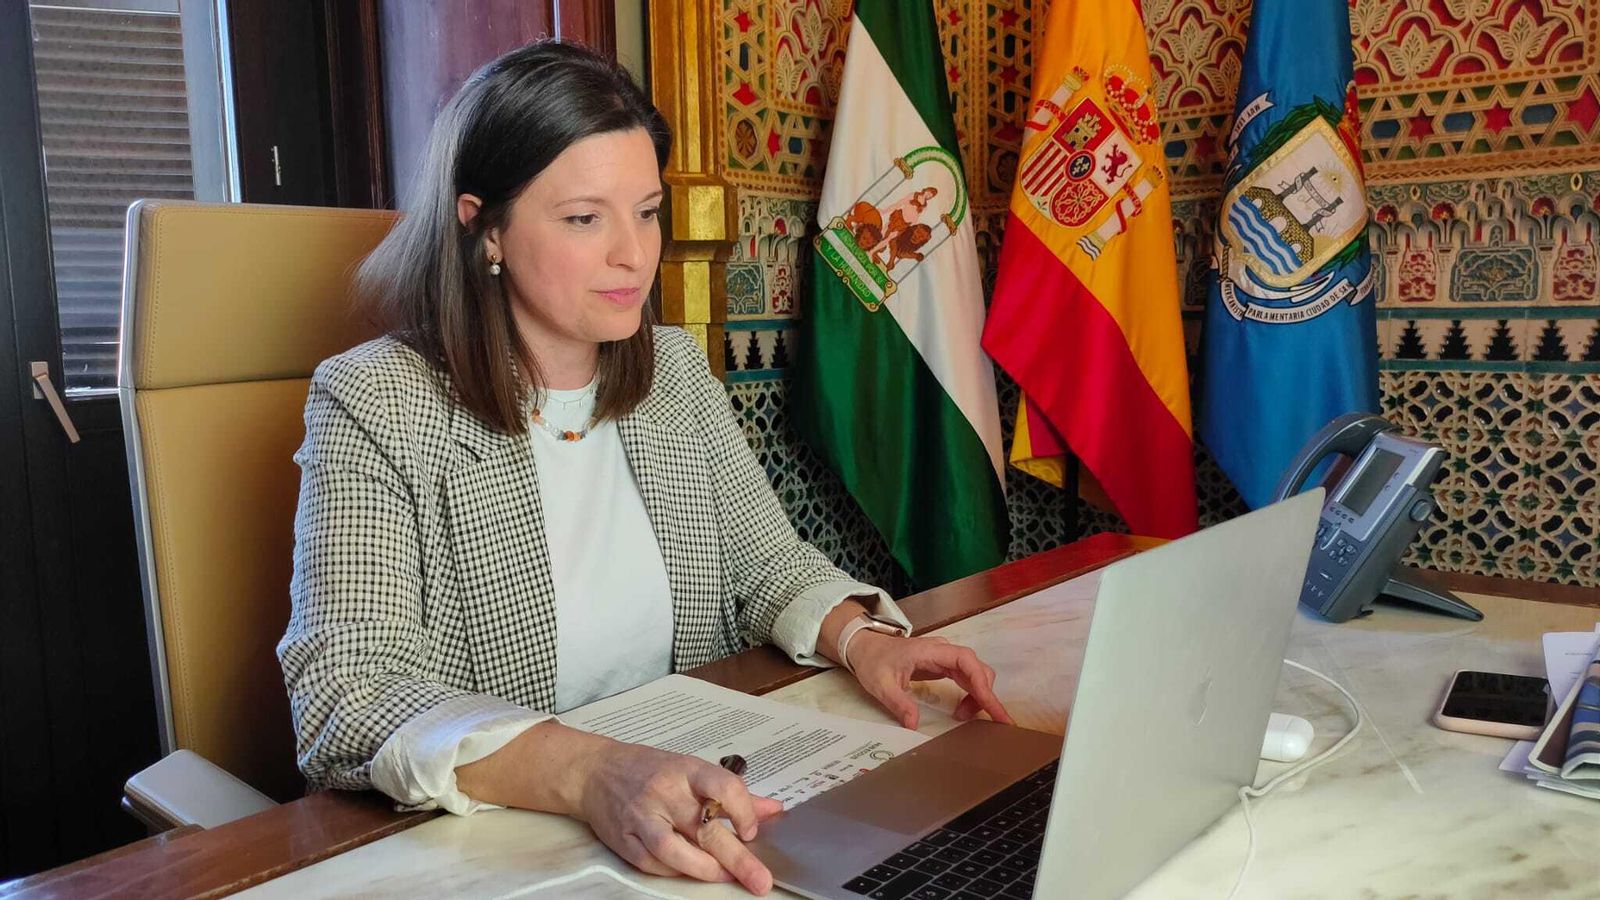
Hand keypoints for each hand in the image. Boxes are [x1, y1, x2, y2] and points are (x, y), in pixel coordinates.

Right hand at [576, 738, 783, 894]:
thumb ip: (732, 793)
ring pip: (674, 850)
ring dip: (705, 869)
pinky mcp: (624, 840)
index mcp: (685, 770)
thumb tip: (773, 810)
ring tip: (727, 878)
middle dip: (736, 857)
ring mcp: (641, 817)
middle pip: (704, 827)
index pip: (722, 786)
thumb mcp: (691, 770)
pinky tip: (692, 873)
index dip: (743, 810)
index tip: (752, 831)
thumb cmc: (649, 769)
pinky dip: (676, 872)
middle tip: (760, 880)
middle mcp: (663, 793)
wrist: (595, 771)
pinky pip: (653, 863)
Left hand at [847, 633, 1013, 730]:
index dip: (983, 686)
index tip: (995, 709)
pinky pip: (967, 678)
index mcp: (931, 651)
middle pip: (977, 669)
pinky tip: (962, 711)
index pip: (967, 663)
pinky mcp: (944, 666)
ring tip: (963, 718)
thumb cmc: (873, 661)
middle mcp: (944, 651)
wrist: (865, 646)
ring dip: (978, 697)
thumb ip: (898, 703)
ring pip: (975, 674)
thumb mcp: (881, 684)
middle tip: (991, 723)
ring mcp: (945, 658)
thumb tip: (914, 725)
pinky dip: (971, 695)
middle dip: (986, 696)